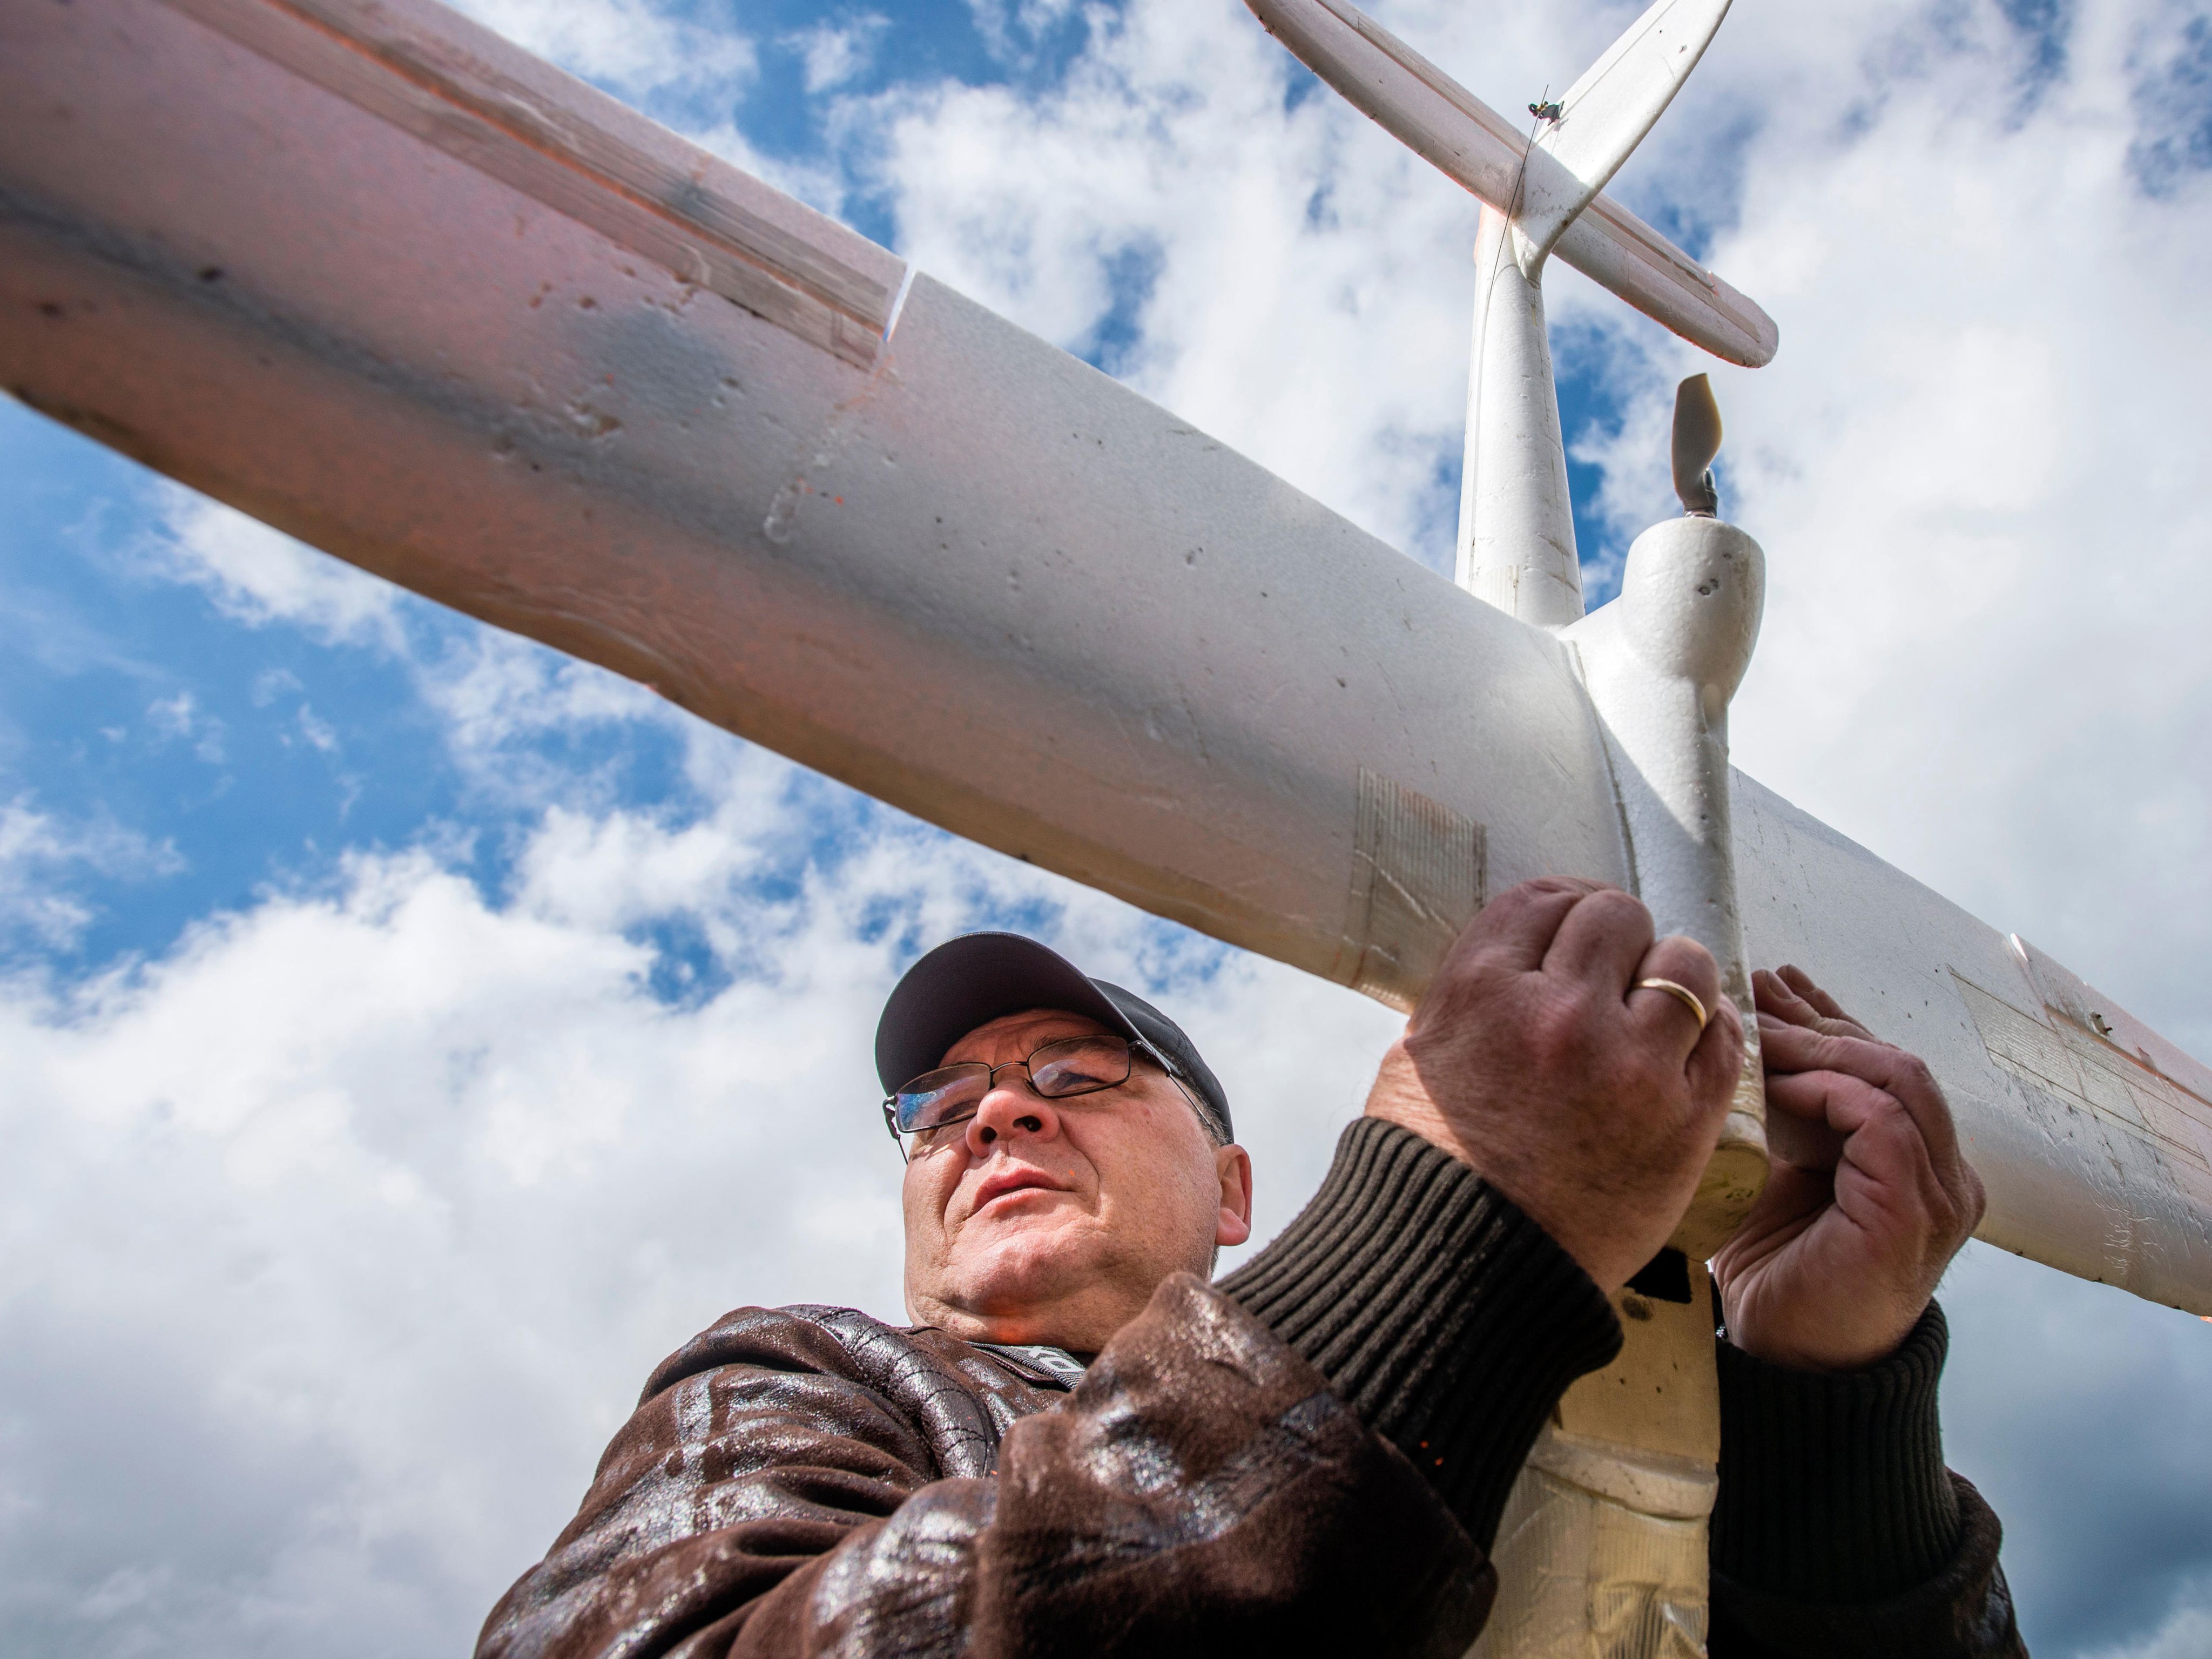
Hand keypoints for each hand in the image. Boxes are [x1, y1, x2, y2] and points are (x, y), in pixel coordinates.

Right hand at [1363, 878, 1743, 1292]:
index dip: (1566, 906)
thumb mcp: (1423, 1054)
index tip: (1576, 928)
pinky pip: (1724, 1035)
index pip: (1544, 899)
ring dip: (1675, 974)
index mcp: (1481, 990)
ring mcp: (1626, 1063)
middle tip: (1616, 972)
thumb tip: (1522, 953)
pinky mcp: (1682, 1117)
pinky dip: (1714, 1027)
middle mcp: (1556, 1012)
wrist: (1461, 1271)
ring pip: (1685, 963)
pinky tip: (1691, 1042)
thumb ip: (1476, 994)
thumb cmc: (1431, 1167)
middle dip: (1619, 937)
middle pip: (1617, 916)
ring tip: (1661, 1006)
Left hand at [1712, 966, 1986, 1370]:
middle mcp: (1944, 1175)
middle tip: (1755, 990)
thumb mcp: (1779, 1168)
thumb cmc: (1774, 1269)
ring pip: (1897, 1080)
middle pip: (1893, 1062)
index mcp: (1917, 1163)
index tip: (1774, 981)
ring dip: (1820, 1047)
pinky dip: (1828, 1091)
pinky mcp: (1913, 1214)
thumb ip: (1785, 1108)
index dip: (1829, 1018)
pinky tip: (1774, 1082)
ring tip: (1756, 1031)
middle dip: (1820, 1022)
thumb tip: (1754, 1025)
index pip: (1882, 1067)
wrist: (1781, 1358)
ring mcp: (1939, 1195)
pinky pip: (1884, 1122)